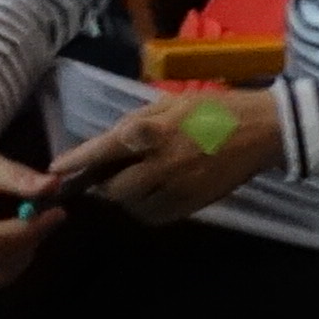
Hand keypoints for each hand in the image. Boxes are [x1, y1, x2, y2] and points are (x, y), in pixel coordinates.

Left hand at [34, 82, 288, 230]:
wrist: (263, 131)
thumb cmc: (217, 109)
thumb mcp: (173, 102)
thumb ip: (138, 122)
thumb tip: (110, 141)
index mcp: (154, 132)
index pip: (103, 151)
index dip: (76, 160)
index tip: (55, 169)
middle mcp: (161, 164)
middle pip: (115, 189)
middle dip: (104, 185)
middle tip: (105, 177)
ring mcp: (178, 188)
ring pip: (135, 206)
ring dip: (126, 197)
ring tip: (134, 182)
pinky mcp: (193, 205)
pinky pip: (157, 216)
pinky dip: (147, 208)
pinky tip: (154, 194)